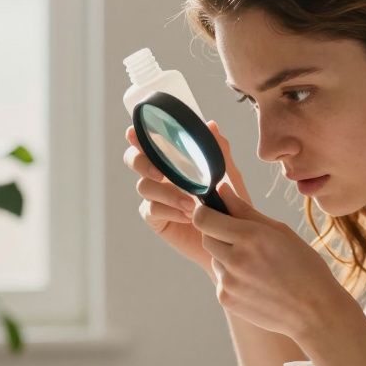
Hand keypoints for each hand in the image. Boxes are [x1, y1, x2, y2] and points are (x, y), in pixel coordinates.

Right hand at [124, 121, 247, 276]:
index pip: (149, 142)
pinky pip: (152, 209)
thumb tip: (210, 125)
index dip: (137, 136)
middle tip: (160, 173)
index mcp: (174, 160)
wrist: (231, 239)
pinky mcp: (156, 219)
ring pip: (143, 186)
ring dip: (166, 193)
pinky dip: (169, 210)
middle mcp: (160, 175)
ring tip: (191, 204)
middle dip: (141, 162)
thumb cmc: (230, 205)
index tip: (134, 133)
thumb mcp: (229, 177)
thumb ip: (220, 152)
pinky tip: (188, 216)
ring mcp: (156, 197)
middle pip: (134, 160)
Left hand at [192, 181, 349, 338]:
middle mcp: (235, 259)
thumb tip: (222, 190)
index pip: (203, 218)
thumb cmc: (304, 267)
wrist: (314, 311)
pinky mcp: (226, 299)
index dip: (205, 212)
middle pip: (206, 237)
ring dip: (227, 257)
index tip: (214, 212)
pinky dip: (232, 278)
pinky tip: (256, 283)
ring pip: (214, 259)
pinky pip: (220, 280)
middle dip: (218, 234)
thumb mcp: (280, 231)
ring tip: (256, 265)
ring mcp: (228, 282)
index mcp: (250, 237)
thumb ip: (245, 210)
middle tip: (242, 240)